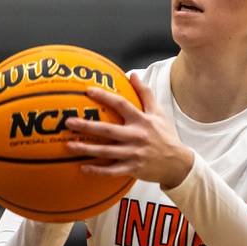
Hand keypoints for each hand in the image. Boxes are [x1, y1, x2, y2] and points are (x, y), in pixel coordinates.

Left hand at [65, 73, 193, 188]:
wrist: (177, 163)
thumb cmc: (165, 135)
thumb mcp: (158, 112)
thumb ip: (145, 93)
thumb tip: (132, 75)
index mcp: (142, 120)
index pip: (121, 104)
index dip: (104, 96)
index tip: (88, 91)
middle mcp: (137, 136)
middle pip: (108, 130)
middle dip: (87, 126)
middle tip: (69, 122)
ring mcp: (134, 154)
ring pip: (106, 152)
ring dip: (86, 149)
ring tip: (69, 145)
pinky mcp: (133, 169)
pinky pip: (112, 170)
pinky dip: (97, 171)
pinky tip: (83, 168)